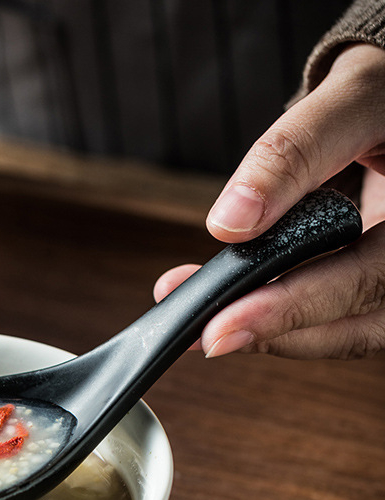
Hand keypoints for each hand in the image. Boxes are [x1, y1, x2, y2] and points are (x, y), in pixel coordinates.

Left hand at [154, 43, 384, 359]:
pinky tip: (226, 308)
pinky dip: (277, 318)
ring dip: (266, 334)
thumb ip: (295, 151)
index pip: (369, 280)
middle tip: (199, 333)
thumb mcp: (352, 100)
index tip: (222, 325)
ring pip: (343, 333)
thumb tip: (229, 223)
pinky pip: (333, 319)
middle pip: (357, 326)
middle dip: (269, 332)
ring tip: (196, 323)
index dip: (293, 307)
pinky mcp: (376, 287)